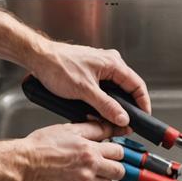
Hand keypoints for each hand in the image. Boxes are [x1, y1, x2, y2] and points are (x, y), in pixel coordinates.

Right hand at [20, 121, 126, 180]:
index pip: (119, 152)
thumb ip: (94, 129)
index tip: (116, 152)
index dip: (118, 151)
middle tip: (109, 165)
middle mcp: (89, 169)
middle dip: (116, 167)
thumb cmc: (41, 146)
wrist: (23, 164)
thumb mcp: (69, 129)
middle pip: (119, 172)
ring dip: (103, 180)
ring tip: (93, 174)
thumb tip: (111, 128)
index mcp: (90, 151)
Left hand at [31, 41, 150, 127]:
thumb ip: (106, 106)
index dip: (143, 103)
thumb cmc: (58, 67)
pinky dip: (103, 100)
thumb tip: (122, 118)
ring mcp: (99, 66)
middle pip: (126, 88)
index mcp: (113, 63)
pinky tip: (97, 110)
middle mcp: (109, 62)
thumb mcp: (85, 91)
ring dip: (113, 104)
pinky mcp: (90, 71)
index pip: (137, 85)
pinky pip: (103, 87)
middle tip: (126, 122)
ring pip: (114, 89)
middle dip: (127, 107)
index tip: (143, 117)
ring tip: (110, 118)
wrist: (38, 57)